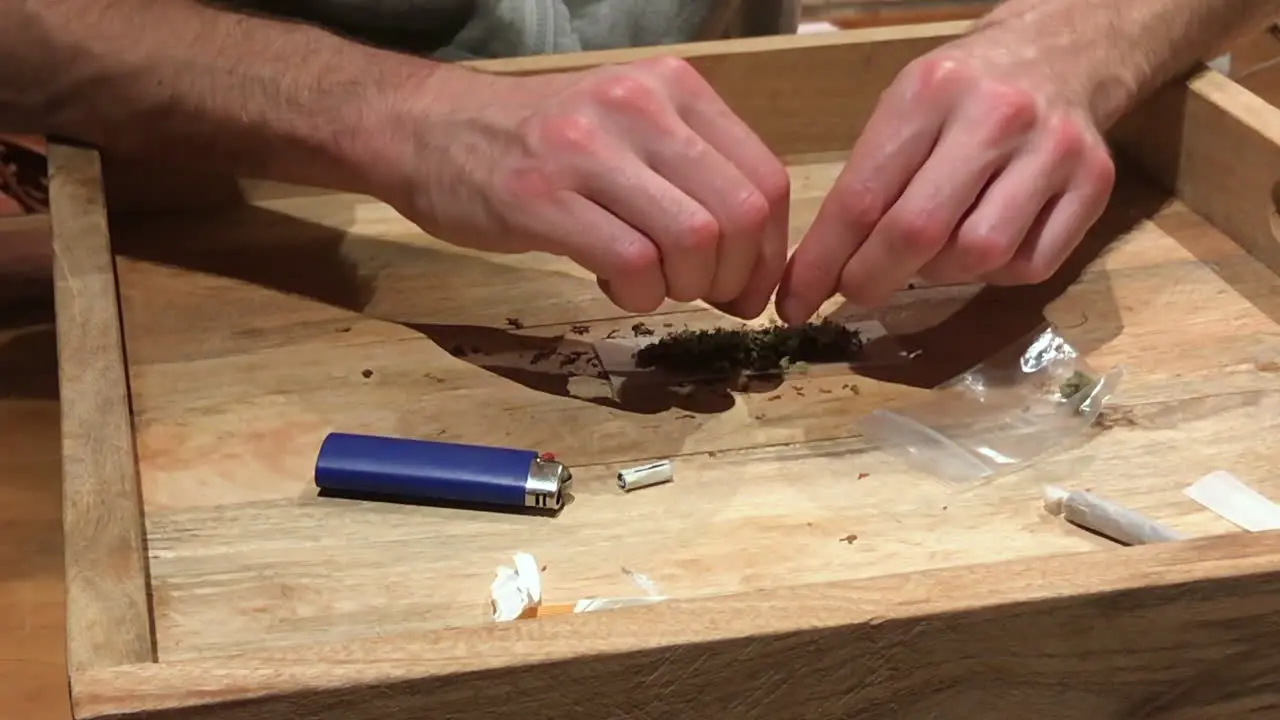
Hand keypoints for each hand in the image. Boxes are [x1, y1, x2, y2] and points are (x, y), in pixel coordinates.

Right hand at [382, 57, 790, 318]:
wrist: (431, 129)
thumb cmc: (542, 141)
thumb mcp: (630, 127)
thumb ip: (694, 174)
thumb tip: (755, 262)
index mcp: (674, 87)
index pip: (765, 179)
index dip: (770, 252)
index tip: (748, 286)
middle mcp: (639, 106)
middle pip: (740, 214)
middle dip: (735, 278)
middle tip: (706, 298)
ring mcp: (588, 149)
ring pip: (694, 239)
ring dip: (685, 287)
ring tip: (652, 284)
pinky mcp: (541, 197)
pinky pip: (631, 262)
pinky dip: (638, 293)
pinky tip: (614, 283)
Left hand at [777, 29, 1116, 324]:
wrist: (1064, 52)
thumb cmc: (963, 92)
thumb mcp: (904, 108)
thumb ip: (866, 182)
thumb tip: (819, 272)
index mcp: (930, 91)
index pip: (862, 197)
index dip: (822, 262)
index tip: (793, 302)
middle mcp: (996, 116)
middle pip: (918, 232)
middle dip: (871, 278)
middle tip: (854, 291)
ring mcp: (1052, 151)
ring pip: (978, 255)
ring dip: (939, 274)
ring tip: (930, 253)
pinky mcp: (1095, 184)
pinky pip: (1029, 266)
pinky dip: (993, 274)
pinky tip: (982, 244)